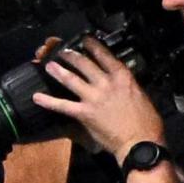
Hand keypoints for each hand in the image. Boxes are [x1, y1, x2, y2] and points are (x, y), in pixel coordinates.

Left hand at [31, 39, 165, 158]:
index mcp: (123, 78)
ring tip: (49, 65)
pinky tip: (37, 97)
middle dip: (72, 56)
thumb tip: (120, 82)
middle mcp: (106, 84)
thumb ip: (127, 86)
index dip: (94, 47)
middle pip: (85, 64)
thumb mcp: (141, 96)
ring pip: (71, 79)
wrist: (139, 142)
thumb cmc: (146, 122)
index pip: (105, 57)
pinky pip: (62, 105)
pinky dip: (48, 101)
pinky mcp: (83, 113)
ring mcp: (93, 98)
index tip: (86, 40)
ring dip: (58, 71)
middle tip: (63, 51)